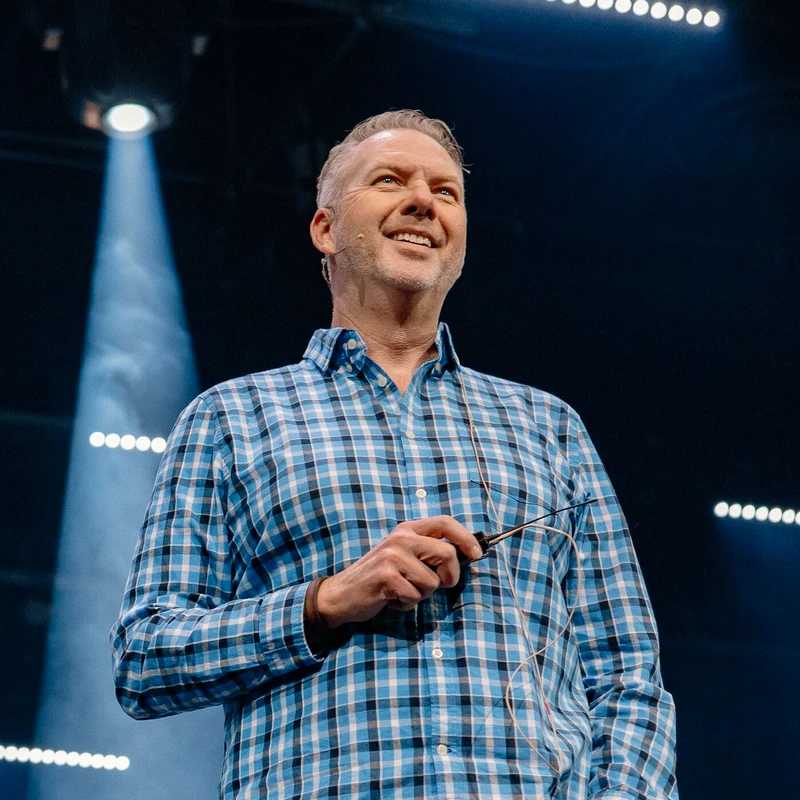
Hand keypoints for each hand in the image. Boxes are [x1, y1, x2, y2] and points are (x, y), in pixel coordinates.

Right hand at [316, 516, 483, 627]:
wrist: (342, 594)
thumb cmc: (380, 578)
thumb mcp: (403, 555)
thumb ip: (428, 551)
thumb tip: (466, 554)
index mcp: (407, 529)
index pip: (445, 522)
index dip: (466, 538)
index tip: (477, 555)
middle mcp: (401, 537)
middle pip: (447, 554)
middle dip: (450, 577)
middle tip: (439, 585)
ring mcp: (392, 556)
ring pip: (433, 581)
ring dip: (422, 594)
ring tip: (403, 591)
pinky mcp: (386, 576)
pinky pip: (415, 596)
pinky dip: (407, 604)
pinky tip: (392, 599)